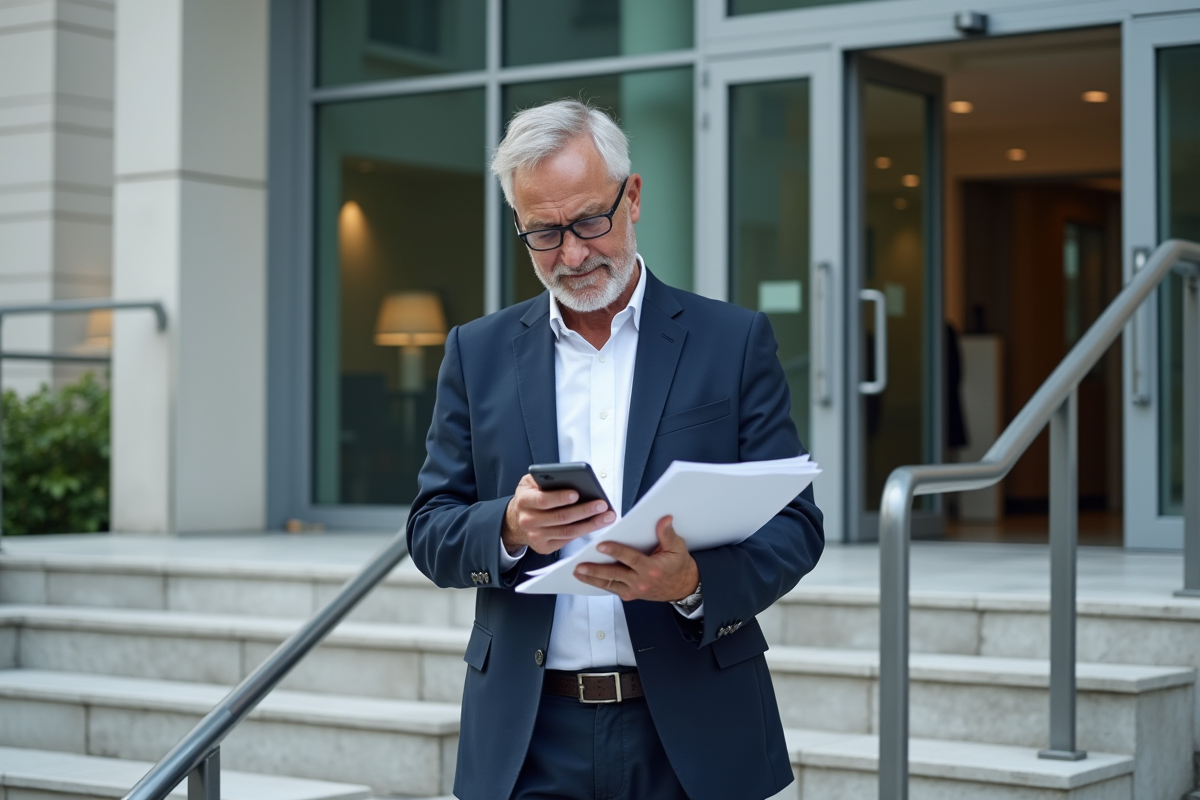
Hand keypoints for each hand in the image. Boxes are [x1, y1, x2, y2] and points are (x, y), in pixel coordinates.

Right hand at [502, 473, 615, 554]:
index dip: (559, 498)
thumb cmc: (530, 497)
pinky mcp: (544, 547)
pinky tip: (597, 524)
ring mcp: (536, 536)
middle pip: (560, 518)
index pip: (542, 500)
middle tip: (601, 504)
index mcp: (524, 501)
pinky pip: (568, 539)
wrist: (516, 521)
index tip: (576, 494)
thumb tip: (570, 477)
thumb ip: (545, 478)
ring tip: (607, 515)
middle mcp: (528, 520)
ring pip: (568, 531)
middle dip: (584, 511)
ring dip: (591, 524)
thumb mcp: (530, 483)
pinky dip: (584, 531)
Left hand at [573, 515, 699, 602]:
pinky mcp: (631, 595)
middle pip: (614, 574)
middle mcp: (641, 582)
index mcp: (652, 568)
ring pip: (609, 584)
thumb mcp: (677, 547)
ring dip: (592, 579)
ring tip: (578, 573)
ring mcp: (635, 590)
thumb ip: (667, 534)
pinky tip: (588, 579)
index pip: (630, 559)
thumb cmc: (679, 566)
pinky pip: (612, 589)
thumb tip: (664, 519)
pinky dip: (599, 584)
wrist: (683, 587)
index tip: (601, 546)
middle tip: (580, 565)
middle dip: (595, 570)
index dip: (615, 551)